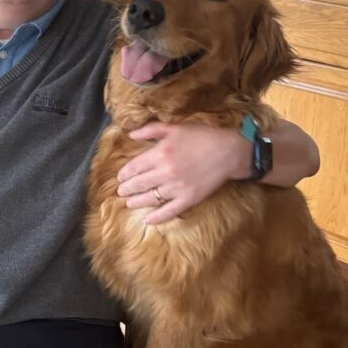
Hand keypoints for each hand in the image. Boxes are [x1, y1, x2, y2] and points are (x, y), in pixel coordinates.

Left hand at [117, 122, 252, 223]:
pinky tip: (147, 220)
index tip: (120, 178)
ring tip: (129, 203)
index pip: (135, 167)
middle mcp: (165, 172)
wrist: (228, 152)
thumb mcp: (175, 127)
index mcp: (160, 153)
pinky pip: (168, 211)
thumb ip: (151, 130)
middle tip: (121, 192)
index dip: (124, 174)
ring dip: (136, 202)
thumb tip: (131, 135)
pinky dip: (156, 218)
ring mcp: (176, 188)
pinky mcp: (188, 199)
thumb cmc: (202, 137)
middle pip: (139, 184)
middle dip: (127, 189)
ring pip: (150, 198)